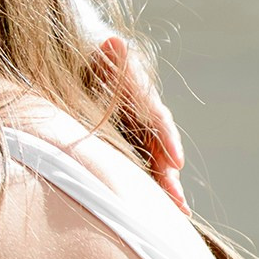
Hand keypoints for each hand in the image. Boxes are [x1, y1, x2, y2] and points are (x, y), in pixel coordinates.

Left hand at [91, 31, 187, 212]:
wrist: (81, 62)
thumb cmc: (91, 58)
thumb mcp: (102, 55)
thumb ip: (112, 59)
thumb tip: (114, 44)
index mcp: (140, 96)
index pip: (156, 118)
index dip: (166, 139)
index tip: (176, 160)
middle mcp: (145, 117)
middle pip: (161, 148)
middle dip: (168, 175)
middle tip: (175, 200)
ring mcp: (138, 134)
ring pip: (155, 163)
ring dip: (165, 188)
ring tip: (177, 213)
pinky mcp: (128, 148)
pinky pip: (140, 169)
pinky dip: (150, 189)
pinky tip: (163, 214)